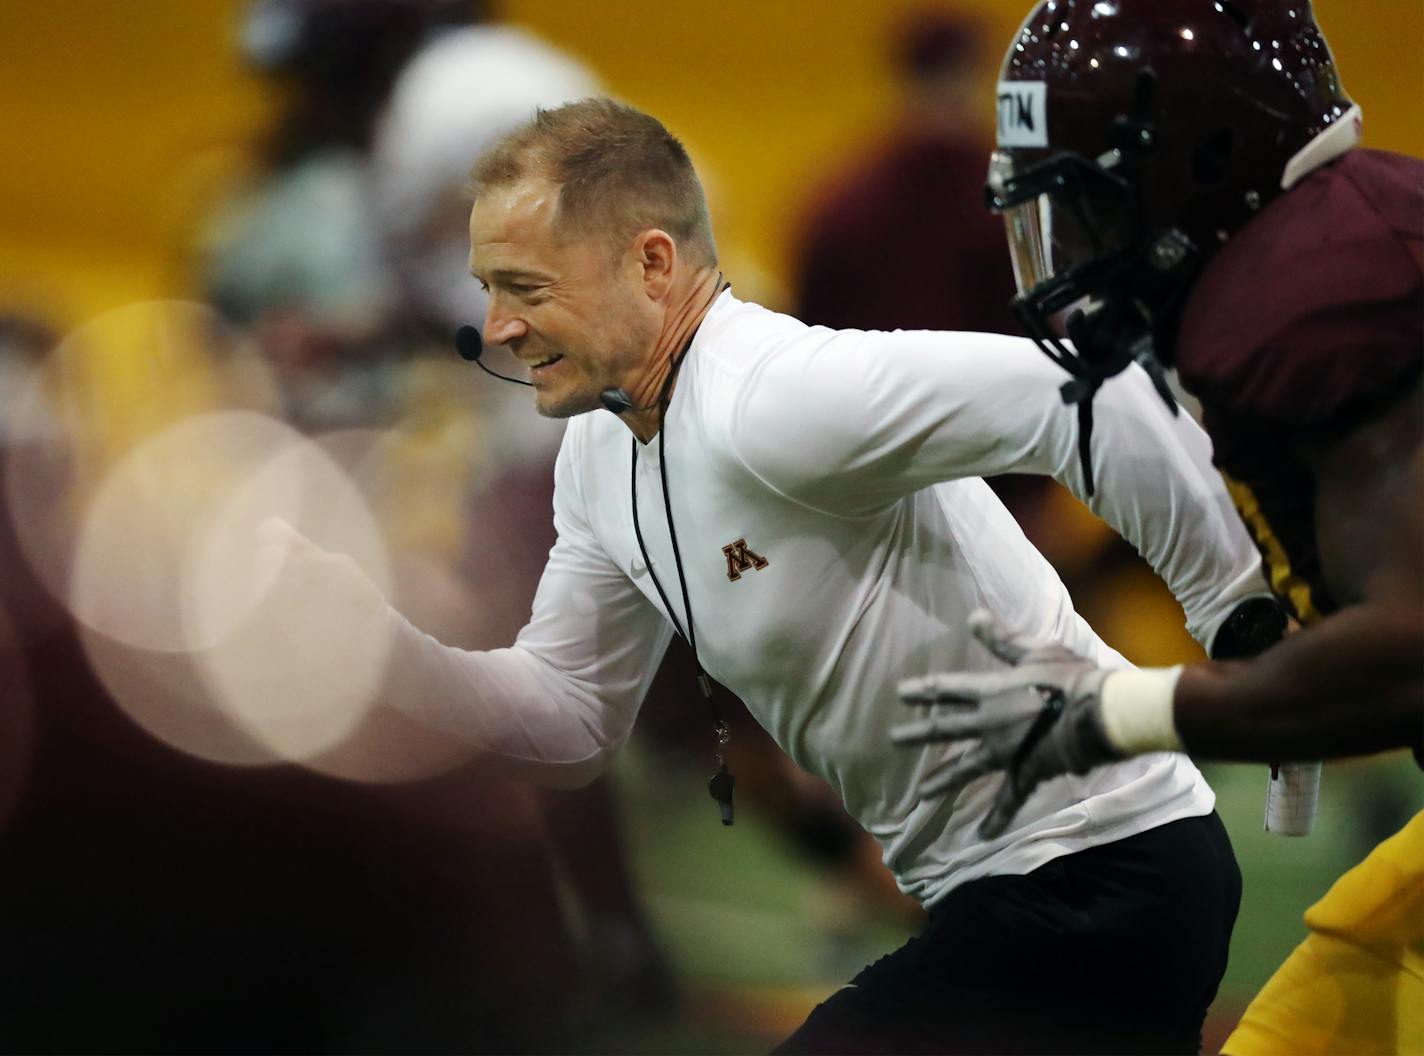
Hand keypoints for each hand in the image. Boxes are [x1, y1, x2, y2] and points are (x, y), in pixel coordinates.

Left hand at [892, 610, 1121, 837]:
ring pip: (966, 768)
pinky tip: (983, 836)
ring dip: (943, 781)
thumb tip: (973, 616)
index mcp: (991, 690)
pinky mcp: (1027, 773)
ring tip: (921, 794)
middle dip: (918, 735)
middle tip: (892, 741)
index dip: (924, 691)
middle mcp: (990, 723)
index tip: (900, 695)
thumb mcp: (1036, 650)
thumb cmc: (1073, 677)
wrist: (1102, 713)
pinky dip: (997, 820)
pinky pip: (1009, 800)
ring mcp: (1006, 751)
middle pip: (946, 729)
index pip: (948, 689)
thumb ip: (1003, 639)